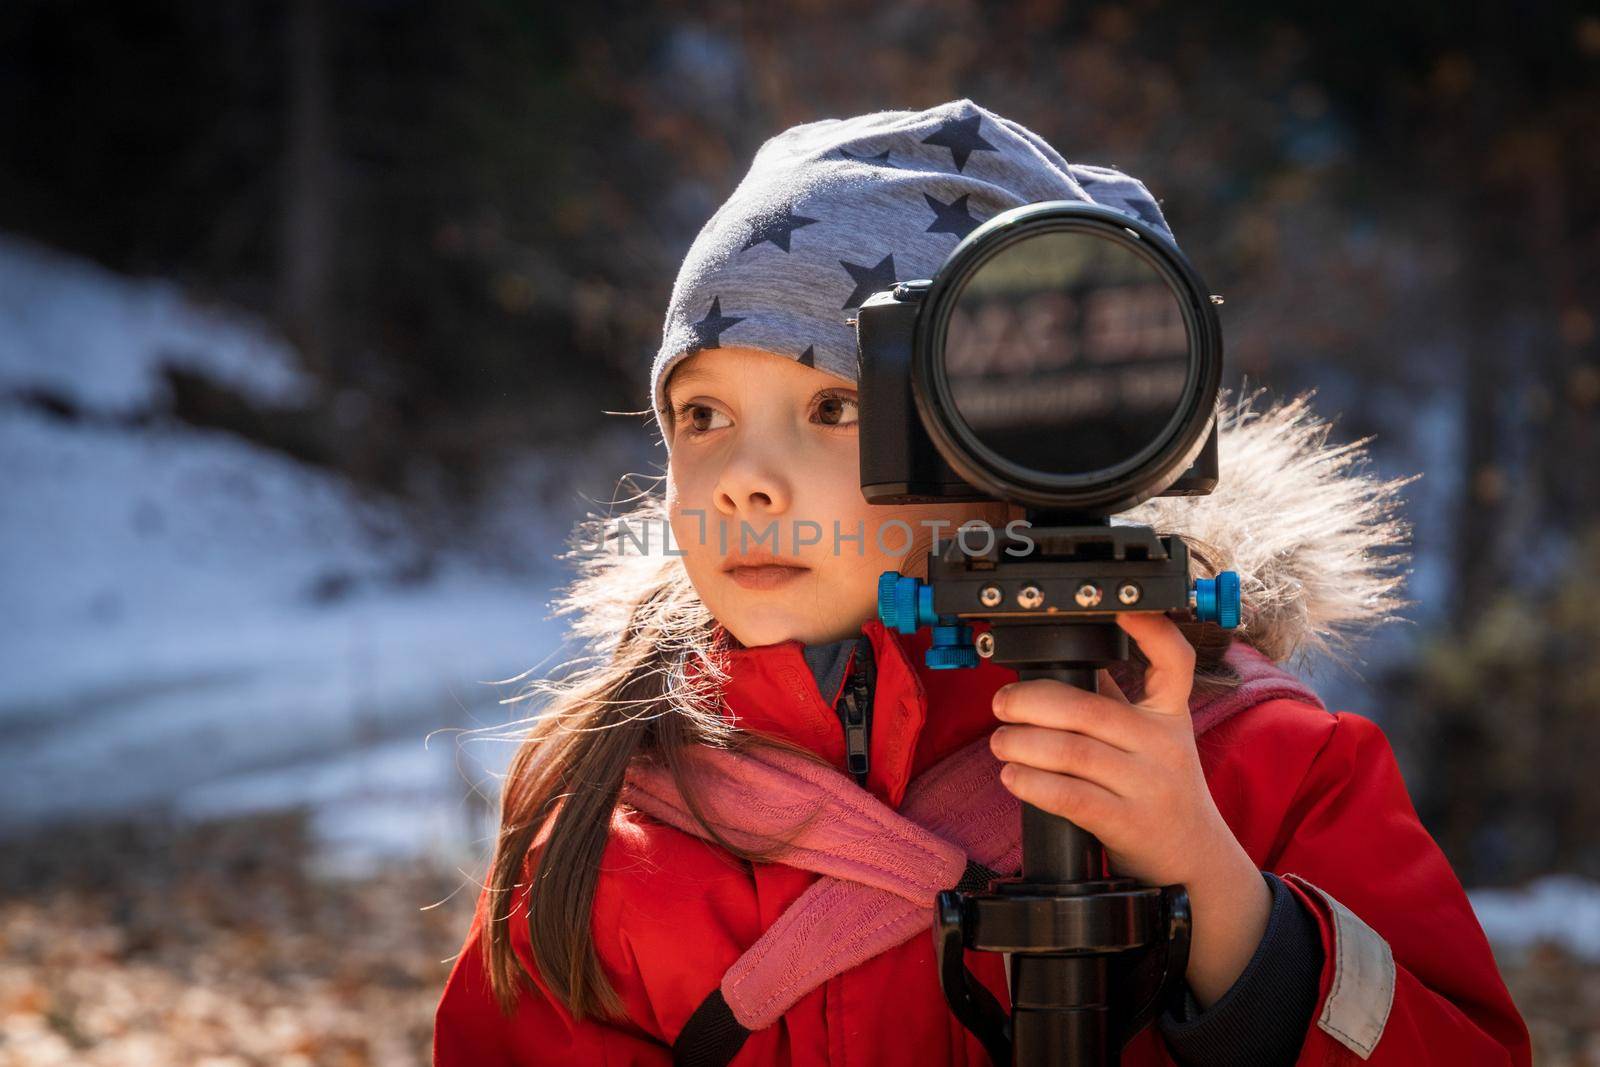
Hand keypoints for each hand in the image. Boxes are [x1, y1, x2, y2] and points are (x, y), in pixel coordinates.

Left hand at [988, 611, 1271, 1006]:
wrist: (1195, 864)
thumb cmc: (1162, 793)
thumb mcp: (1154, 741)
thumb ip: (1117, 702)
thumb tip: (1067, 661)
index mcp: (1170, 716)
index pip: (1175, 663)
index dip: (1151, 631)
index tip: (1120, 611)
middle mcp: (1163, 746)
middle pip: (1088, 709)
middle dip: (1031, 701)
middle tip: (1002, 704)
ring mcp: (1147, 786)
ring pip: (1071, 752)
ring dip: (1021, 743)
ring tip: (999, 741)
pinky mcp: (1127, 824)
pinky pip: (1069, 796)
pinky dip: (1031, 783)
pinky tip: (1012, 775)